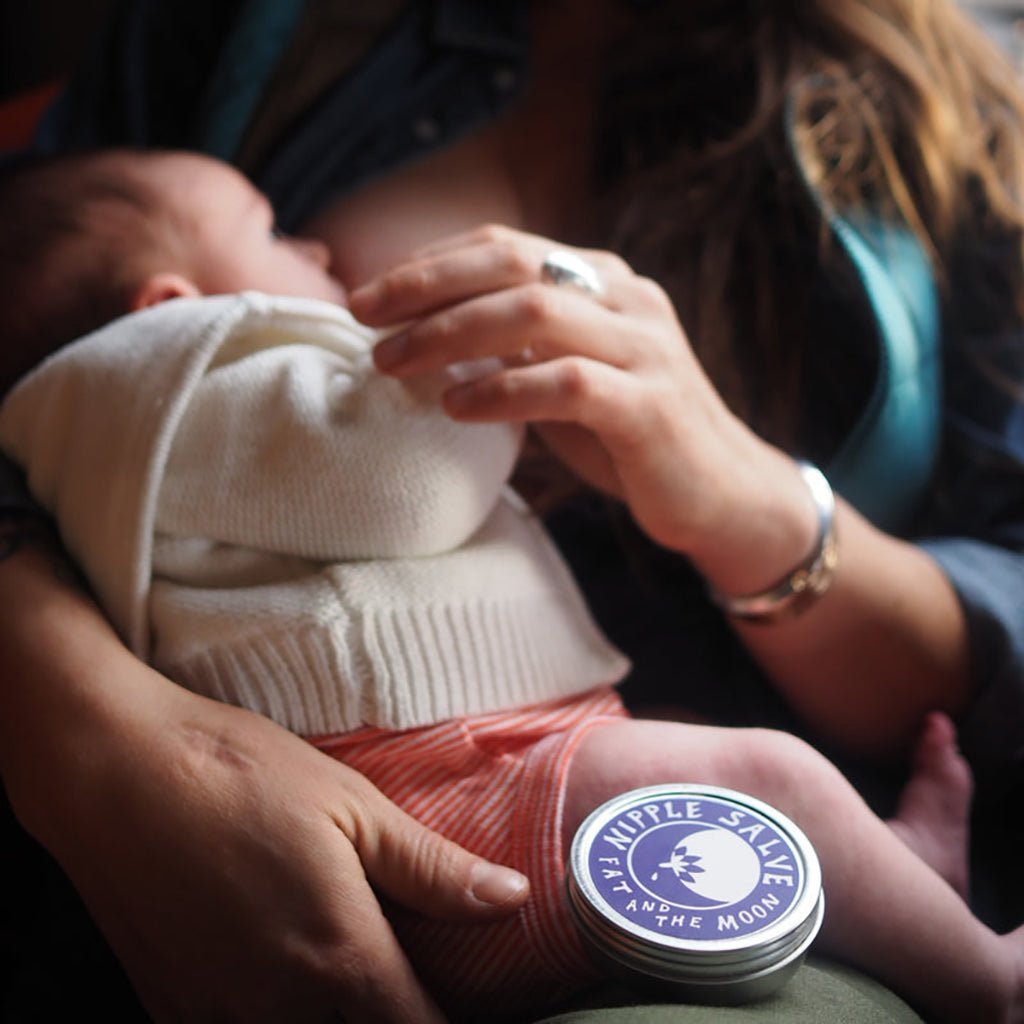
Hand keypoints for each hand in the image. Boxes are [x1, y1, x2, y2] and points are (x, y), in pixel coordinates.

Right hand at [13, 668, 528, 1023]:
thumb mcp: (352, 805)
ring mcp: (218, 1016)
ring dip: (329, 1019)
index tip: (455, 1003)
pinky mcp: (170, 1010)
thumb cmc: (240, 773)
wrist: (114, 770)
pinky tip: (277, 976)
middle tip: (399, 978)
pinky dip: (270, 1018)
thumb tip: (510, 900)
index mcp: (340, 953)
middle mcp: (280, 1004)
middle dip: (386, 1017)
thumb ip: (433, 869)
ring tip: (341, 971)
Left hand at [350, 225, 817, 593]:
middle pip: (512, 266)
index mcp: (605, 282)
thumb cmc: (630, 436)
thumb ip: (518, 347)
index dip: (431, 262)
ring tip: (391, 363)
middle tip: (362, 317)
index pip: (506, 246)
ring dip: (450, 334)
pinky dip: (502, 390)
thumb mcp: (569, 376)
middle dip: (425, 286)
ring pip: (534, 315)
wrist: (722, 494)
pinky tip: (456, 406)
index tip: (370, 293)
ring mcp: (645, 350)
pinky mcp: (651, 407)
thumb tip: (428, 335)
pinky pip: (566, 384)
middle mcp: (627, 300)